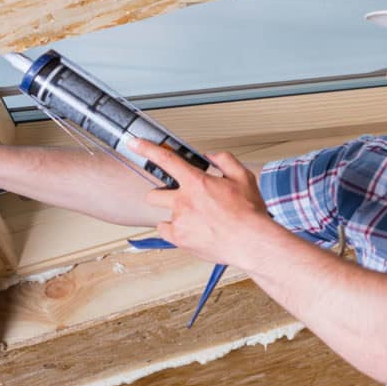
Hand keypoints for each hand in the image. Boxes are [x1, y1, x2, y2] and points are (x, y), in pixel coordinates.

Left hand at [137, 142, 271, 266]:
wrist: (251, 242)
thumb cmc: (249, 213)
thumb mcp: (244, 178)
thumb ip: (225, 161)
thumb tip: (212, 156)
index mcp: (196, 183)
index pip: (166, 160)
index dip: (147, 149)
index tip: (134, 143)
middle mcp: (183, 201)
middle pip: (155, 194)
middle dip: (163, 195)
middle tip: (180, 199)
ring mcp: (179, 221)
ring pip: (162, 214)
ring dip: (173, 214)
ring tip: (193, 220)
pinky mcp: (179, 239)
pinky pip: (165, 231)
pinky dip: (175, 231)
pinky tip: (192, 231)